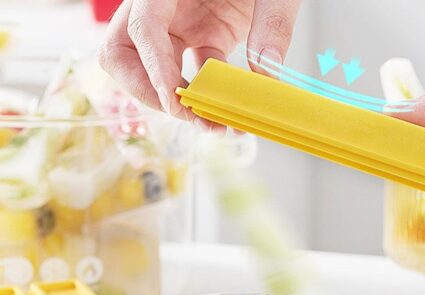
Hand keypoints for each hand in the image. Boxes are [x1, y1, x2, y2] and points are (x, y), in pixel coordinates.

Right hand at [99, 0, 300, 126]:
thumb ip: (272, 21)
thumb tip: (267, 68)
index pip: (143, 28)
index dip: (154, 69)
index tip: (175, 102)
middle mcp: (166, 8)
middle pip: (124, 53)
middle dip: (147, 91)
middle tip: (181, 113)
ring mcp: (182, 24)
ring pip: (154, 70)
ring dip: (175, 102)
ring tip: (210, 125)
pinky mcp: (202, 37)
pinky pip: (192, 73)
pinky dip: (204, 97)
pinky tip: (224, 114)